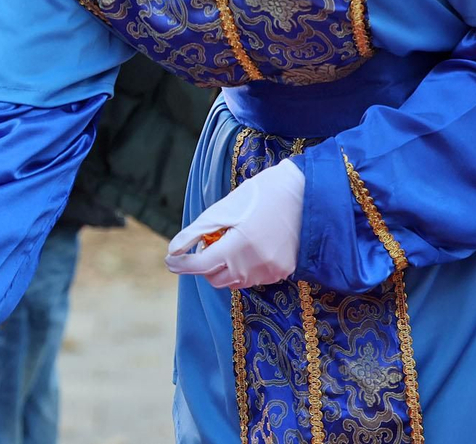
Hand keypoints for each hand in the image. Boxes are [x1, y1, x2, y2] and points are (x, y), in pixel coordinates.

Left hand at [165, 158, 304, 289]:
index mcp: (238, 246)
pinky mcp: (283, 272)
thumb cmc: (261, 195)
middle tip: (208, 244)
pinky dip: (243, 269)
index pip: (200, 265)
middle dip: (204, 266)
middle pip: (215, 279)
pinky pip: (253, 279)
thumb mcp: (224, 208)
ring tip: (229, 243)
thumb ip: (197, 232)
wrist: (305, 193)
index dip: (181, 264)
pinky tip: (248, 249)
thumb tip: (173, 250)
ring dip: (224, 269)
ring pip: (234, 282)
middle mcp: (254, 264)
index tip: (170, 261)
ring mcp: (270, 271)